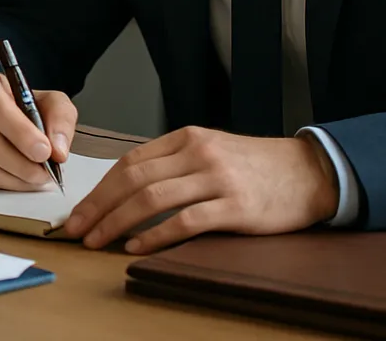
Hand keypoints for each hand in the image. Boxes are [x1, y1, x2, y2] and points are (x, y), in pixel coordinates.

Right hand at [0, 62, 77, 190]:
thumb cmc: (19, 104)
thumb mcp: (47, 99)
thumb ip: (59, 117)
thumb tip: (58, 149)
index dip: (18, 130)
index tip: (43, 150)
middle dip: (17, 160)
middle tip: (43, 172)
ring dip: (10, 176)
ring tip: (34, 178)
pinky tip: (16, 180)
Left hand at [63, 126, 339, 253]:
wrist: (307, 171)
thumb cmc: (253, 165)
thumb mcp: (209, 150)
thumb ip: (172, 163)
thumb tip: (127, 188)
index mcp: (184, 138)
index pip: (129, 162)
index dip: (100, 188)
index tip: (80, 210)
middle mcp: (196, 153)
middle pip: (133, 179)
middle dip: (99, 206)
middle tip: (77, 228)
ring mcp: (216, 178)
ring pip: (152, 198)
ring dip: (118, 222)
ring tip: (98, 240)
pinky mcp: (235, 206)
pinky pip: (185, 221)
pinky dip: (156, 235)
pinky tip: (137, 247)